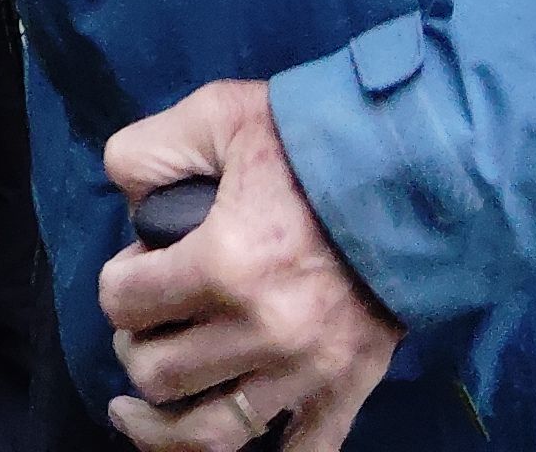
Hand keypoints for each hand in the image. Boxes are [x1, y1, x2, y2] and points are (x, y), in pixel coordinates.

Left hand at [96, 81, 403, 451]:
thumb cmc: (312, 141)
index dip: (118, 283)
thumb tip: (125, 195)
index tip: (136, 268)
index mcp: (223, 263)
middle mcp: (262, 331)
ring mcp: (308, 370)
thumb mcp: (218, 115)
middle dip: (137, 347)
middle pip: (158, 375)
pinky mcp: (348, 388)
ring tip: (137, 411)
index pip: (126, 303)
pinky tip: (220, 434)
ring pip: (211, 434)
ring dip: (164, 422)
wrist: (418, 167)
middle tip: (147, 323)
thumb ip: (150, 150)